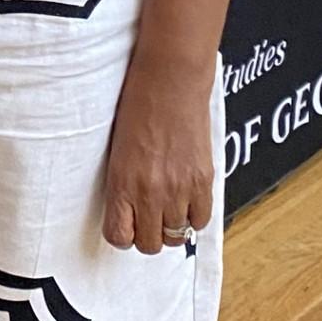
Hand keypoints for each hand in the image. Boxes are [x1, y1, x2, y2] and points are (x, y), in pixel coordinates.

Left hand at [102, 58, 214, 255]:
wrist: (170, 76)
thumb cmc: (139, 101)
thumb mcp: (118, 145)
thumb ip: (124, 180)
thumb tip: (128, 208)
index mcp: (121, 180)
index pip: (118, 235)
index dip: (122, 233)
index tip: (126, 223)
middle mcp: (149, 191)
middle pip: (149, 243)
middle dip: (147, 233)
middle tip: (149, 214)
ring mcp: (178, 188)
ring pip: (176, 236)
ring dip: (172, 224)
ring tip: (169, 203)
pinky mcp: (203, 180)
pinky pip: (201, 220)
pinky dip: (195, 214)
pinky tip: (188, 197)